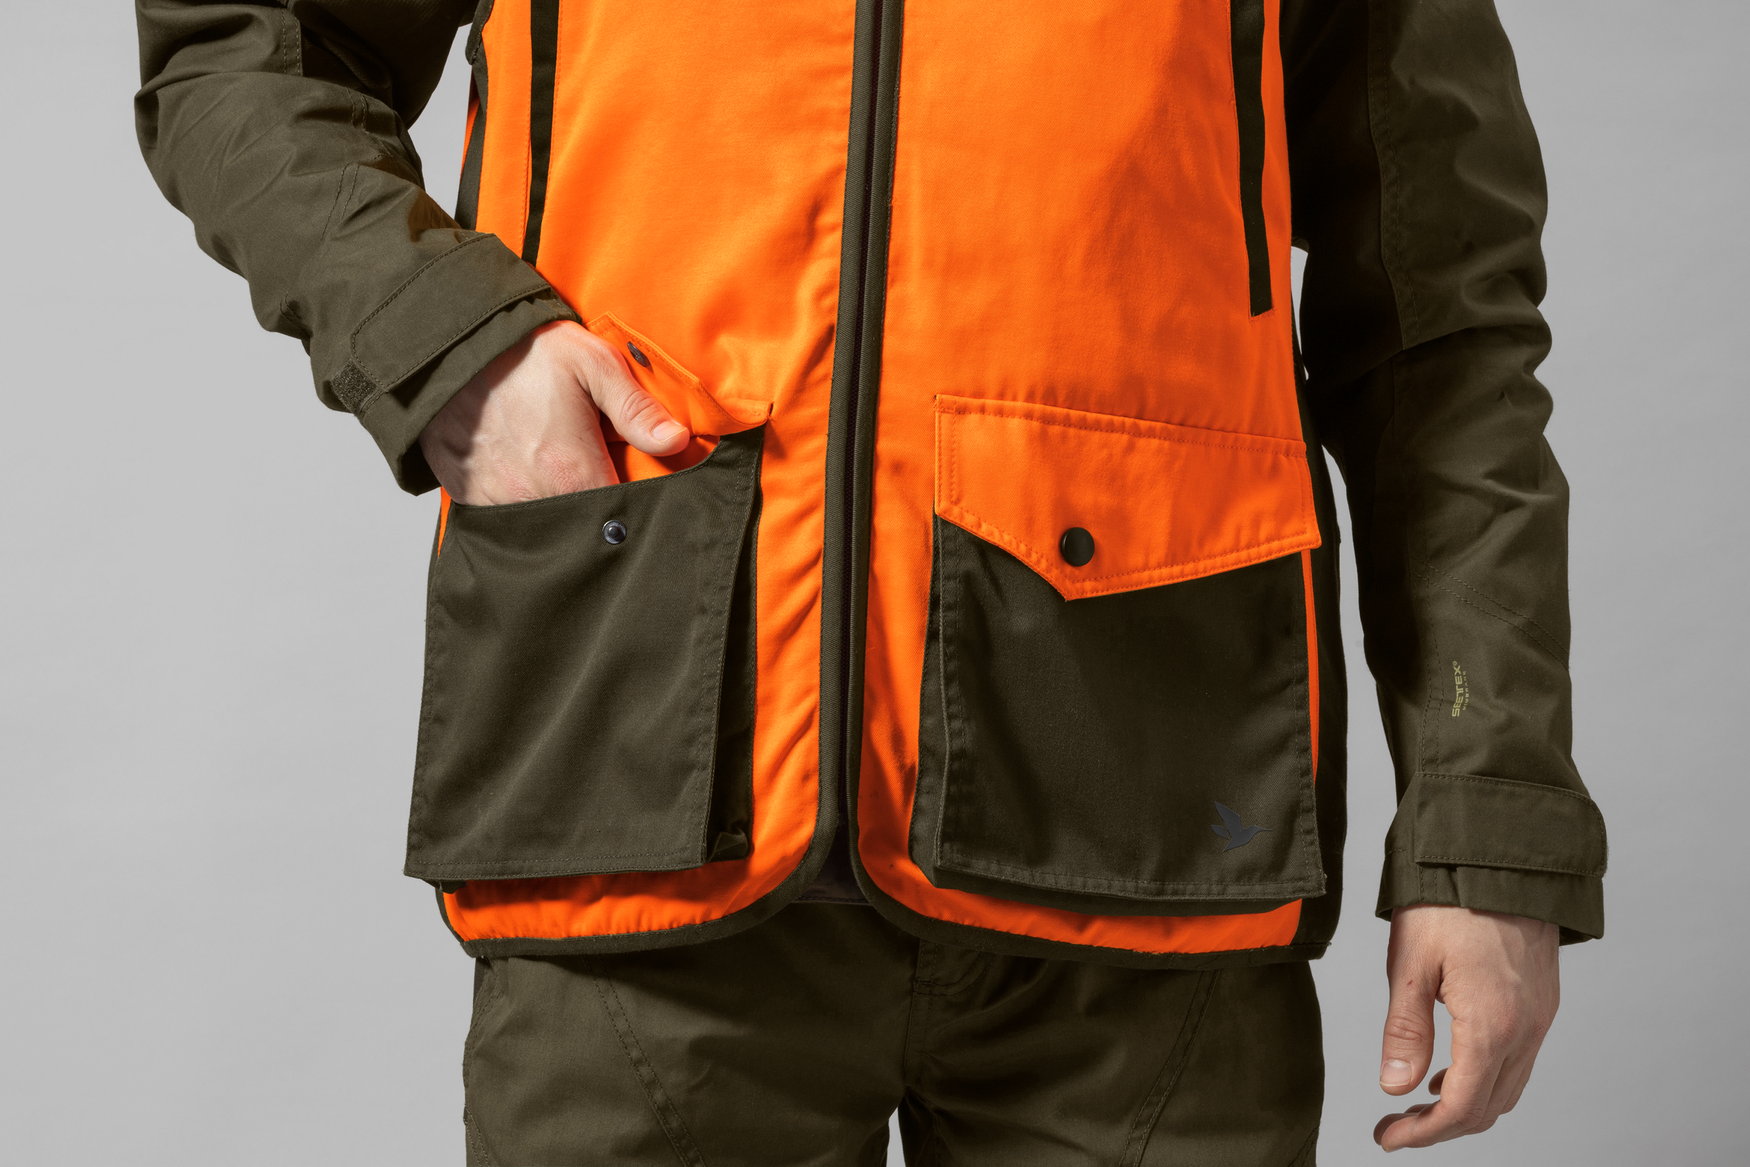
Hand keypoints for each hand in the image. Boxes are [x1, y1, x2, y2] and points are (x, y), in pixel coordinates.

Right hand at [417, 320, 688, 504]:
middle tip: (596, 469)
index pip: (620, 516)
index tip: (634, 484)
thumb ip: (637, 409)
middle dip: (596, 508)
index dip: (634, 506)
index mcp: (572, 472)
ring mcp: (497, 501)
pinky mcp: (469, 496)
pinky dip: (519, 502)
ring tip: (557, 468)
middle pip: (582, 524)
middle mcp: (534, 497)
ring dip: (556, 505)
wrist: (449, 344)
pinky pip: (504, 515)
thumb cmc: (524, 352)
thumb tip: (677, 442)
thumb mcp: (593, 364)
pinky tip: (524, 472)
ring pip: (544, 525)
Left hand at [1373, 905, 1559, 1151]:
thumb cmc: (1451, 899)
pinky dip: (1487, 1077)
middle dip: (1442, 1126)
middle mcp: (1526, 1028)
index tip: (1387, 1138)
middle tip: (1397, 1125)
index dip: (1423, 1133)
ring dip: (1467, 1104)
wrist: (1502, 854)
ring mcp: (1541, 1015)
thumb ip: (1405, 1031)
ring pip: (1509, 1087)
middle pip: (1489, 1107)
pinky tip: (1455, 1066)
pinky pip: (1520, 1059)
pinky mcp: (1543, 1000)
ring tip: (1419, 1101)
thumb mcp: (1410, 963)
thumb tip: (1395, 1088)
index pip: (1462, 1108)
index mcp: (1492, 1025)